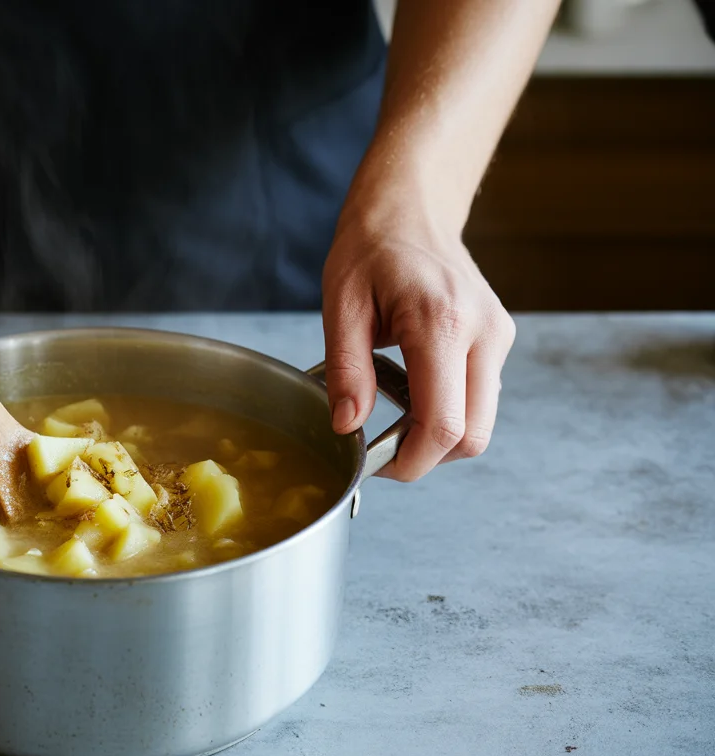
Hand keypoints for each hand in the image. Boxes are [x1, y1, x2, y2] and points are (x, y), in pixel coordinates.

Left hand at [321, 199, 515, 481]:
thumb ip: (345, 370)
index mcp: (443, 323)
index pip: (445, 425)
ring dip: (438, 435)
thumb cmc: (372, 247)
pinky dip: (449, 410)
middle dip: (427, 456)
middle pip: (474, 437)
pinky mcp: (499, 339)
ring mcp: (498, 336)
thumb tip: (349, 427)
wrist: (412, 206)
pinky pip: (480, 398)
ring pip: (482, 423)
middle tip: (381, 447)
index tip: (375, 464)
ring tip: (392, 411)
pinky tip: (413, 389)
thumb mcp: (341, 304)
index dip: (411, 461)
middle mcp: (484, 333)